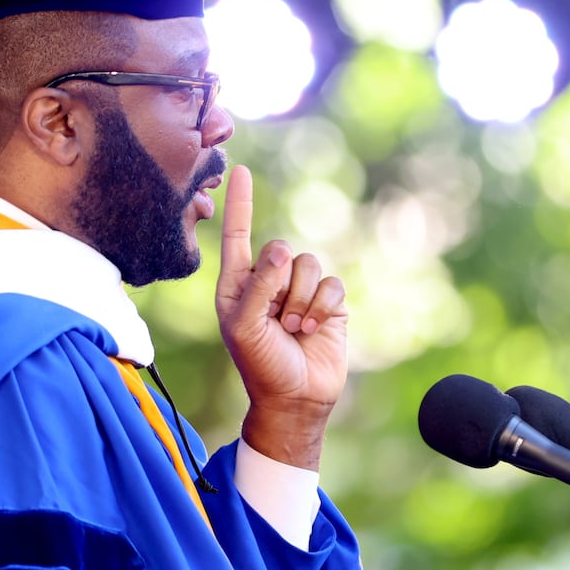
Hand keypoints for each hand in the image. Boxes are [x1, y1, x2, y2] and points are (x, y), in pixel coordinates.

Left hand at [215, 166, 348, 470]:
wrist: (297, 399)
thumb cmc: (261, 366)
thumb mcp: (245, 327)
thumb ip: (257, 286)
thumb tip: (281, 251)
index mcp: (237, 284)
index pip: (238, 236)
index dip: (240, 203)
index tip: (240, 169)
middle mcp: (268, 281)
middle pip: (281, 250)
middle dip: (282, 286)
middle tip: (277, 322)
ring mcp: (299, 291)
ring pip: (309, 265)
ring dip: (302, 300)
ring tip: (294, 329)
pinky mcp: (327, 302)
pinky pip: (331, 283)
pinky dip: (323, 307)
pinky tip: (314, 329)